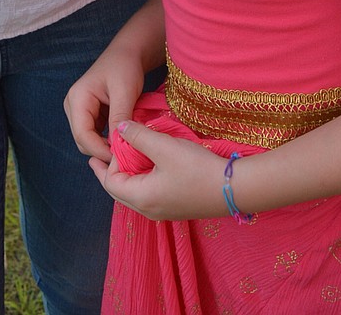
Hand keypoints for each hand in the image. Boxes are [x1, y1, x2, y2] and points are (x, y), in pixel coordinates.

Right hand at [64, 48, 149, 162]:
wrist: (127, 53)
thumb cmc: (125, 67)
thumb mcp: (124, 92)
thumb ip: (119, 117)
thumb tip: (118, 146)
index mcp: (77, 98)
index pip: (82, 135)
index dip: (100, 150)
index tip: (120, 158)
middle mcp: (73, 105)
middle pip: (82, 140)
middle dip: (102, 150)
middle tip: (124, 155)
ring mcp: (79, 110)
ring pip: (88, 140)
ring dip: (104, 146)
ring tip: (124, 148)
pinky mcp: (89, 114)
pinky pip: (94, 134)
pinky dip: (106, 140)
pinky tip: (121, 139)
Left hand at [91, 121, 228, 220]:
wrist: (235, 189)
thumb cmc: (196, 168)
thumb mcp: (164, 147)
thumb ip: (138, 136)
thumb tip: (119, 128)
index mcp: (142, 198)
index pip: (110, 183)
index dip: (107, 163)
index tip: (114, 143)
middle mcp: (149, 210)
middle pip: (120, 192)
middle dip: (111, 172)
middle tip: (105, 153)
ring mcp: (163, 212)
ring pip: (134, 194)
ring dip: (128, 175)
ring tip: (126, 155)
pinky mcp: (175, 208)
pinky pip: (148, 195)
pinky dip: (141, 179)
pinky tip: (149, 164)